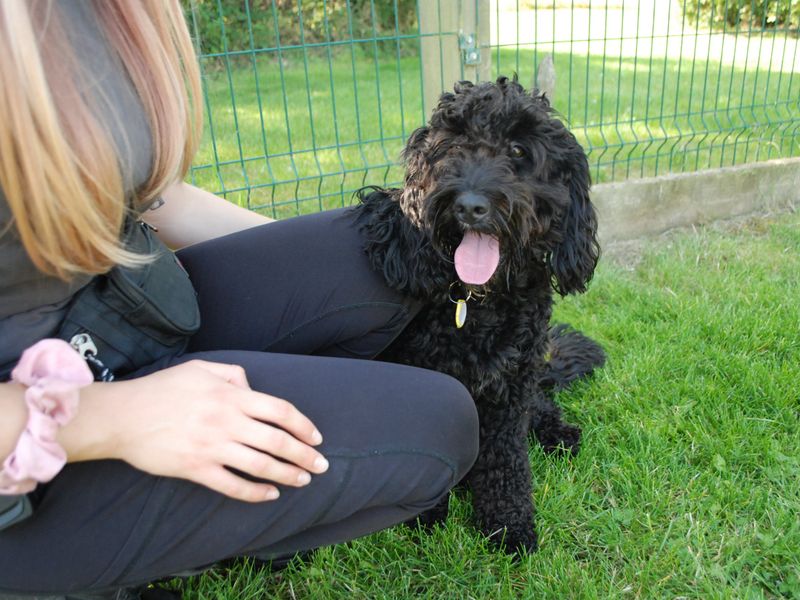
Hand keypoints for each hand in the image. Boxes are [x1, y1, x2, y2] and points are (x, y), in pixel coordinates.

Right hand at [73, 360, 327, 501]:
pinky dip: (255, 492)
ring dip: (287, 474)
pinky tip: (270, 494)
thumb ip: (233, 374)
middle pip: (277, 441)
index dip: (303, 425)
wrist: (122, 416)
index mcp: (231, 395)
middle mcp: (227, 421)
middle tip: (322, 465)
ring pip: (260, 465)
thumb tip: (254, 388)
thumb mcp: (200, 368)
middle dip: (305, 455)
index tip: (317, 437)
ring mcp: (212, 447)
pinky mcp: (196, 469)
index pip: (280, 410)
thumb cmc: (162, 389)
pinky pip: (232, 485)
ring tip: (303, 480)